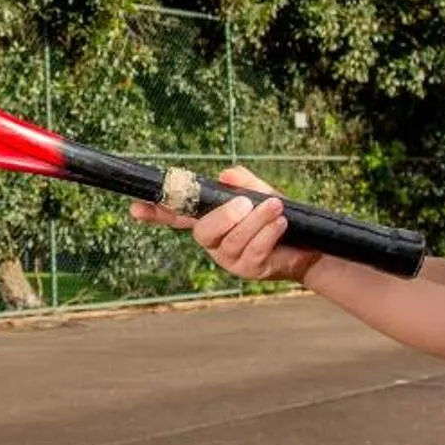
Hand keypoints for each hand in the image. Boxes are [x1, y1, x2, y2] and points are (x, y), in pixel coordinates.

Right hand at [130, 166, 321, 284]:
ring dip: (255, 221)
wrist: (309, 246)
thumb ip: (244, 181)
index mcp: (210, 220)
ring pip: (232, 241)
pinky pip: (253, 252)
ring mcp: (229, 258)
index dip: (155, 213)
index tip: (135, 207)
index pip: (176, 215)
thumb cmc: (277, 217)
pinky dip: (267, 234)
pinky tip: (280, 224)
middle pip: (203, 232)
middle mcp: (214, 241)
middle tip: (245, 203)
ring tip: (276, 207)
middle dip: (223, 216)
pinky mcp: (249, 269)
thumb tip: (226, 175)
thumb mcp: (261, 192)